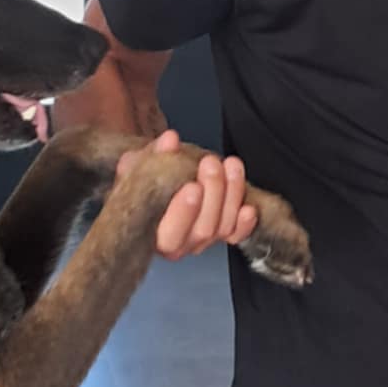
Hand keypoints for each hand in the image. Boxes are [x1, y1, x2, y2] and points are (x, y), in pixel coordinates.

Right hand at [116, 130, 257, 260]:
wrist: (157, 184)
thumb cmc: (146, 181)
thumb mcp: (139, 165)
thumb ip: (152, 155)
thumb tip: (169, 141)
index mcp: (152, 235)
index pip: (169, 235)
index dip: (183, 213)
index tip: (192, 186)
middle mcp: (178, 245)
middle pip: (203, 229)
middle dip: (212, 193)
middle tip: (210, 164)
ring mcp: (201, 241)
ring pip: (223, 226)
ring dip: (231, 194)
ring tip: (230, 165)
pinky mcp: (220, 235)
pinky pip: (236, 234)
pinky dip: (245, 223)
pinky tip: (248, 208)